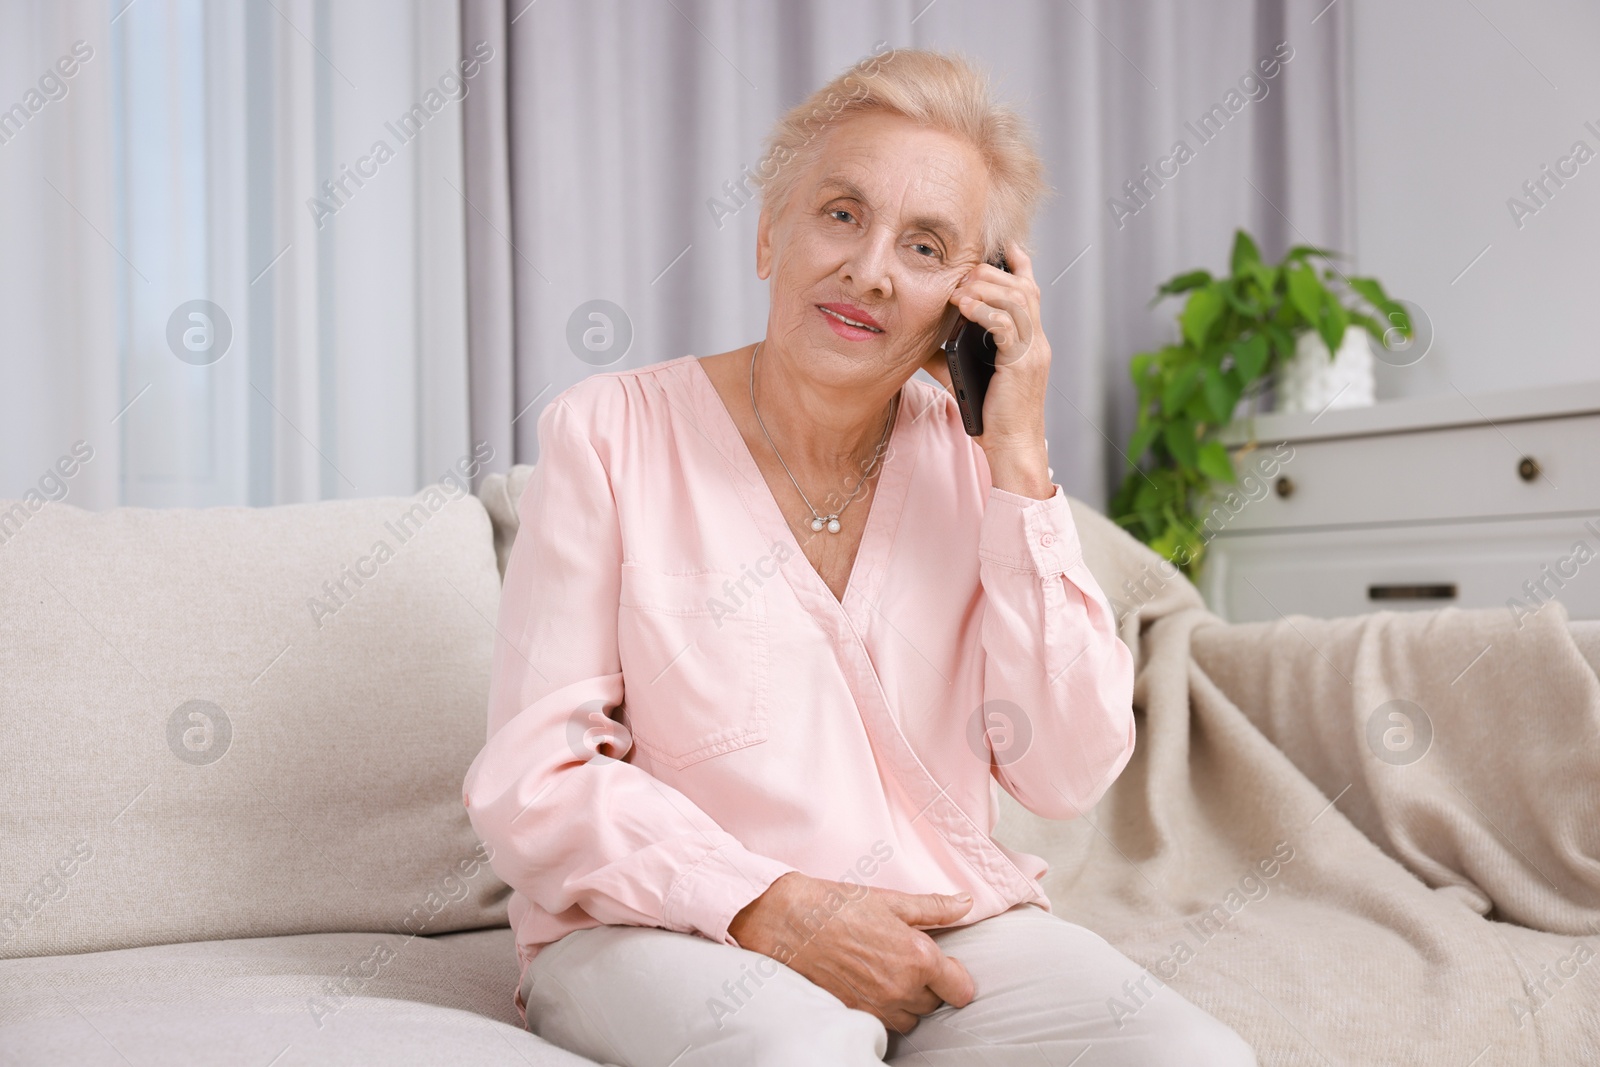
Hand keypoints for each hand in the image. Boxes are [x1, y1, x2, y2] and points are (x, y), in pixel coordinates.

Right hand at [728, 872, 975, 1033]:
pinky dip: (882, 1009)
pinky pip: (883, 1023)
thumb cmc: (835, 906)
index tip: (946, 967)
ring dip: (905, 1002)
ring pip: (909, 1019)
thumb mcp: (890, 901)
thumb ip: (933, 908)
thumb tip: (965, 903)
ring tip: (885, 973)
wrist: (787, 922)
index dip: (956, 978)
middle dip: (927, 986)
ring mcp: (877, 1006)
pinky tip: (867, 984)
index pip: (961, 990)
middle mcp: (901, 988)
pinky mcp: (855, 1015)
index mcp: (917, 957)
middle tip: (906, 961)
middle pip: (934, 1005)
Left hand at [947, 241, 1053, 498]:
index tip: (1000, 245)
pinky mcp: (1024, 363)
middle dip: (990, 273)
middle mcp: (1037, 340)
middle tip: (961, 271)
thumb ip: (947, 352)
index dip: (1018, 263)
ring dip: (985, 286)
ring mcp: (1034, 351)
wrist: (1012, 447)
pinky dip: (984, 310)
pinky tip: (963, 305)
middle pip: (1023, 286)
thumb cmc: (991, 416)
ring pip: (1018, 299)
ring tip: (958, 286)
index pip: (1030, 289)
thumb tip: (919, 335)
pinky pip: (1007, 325)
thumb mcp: (964, 375)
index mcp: (1029, 339)